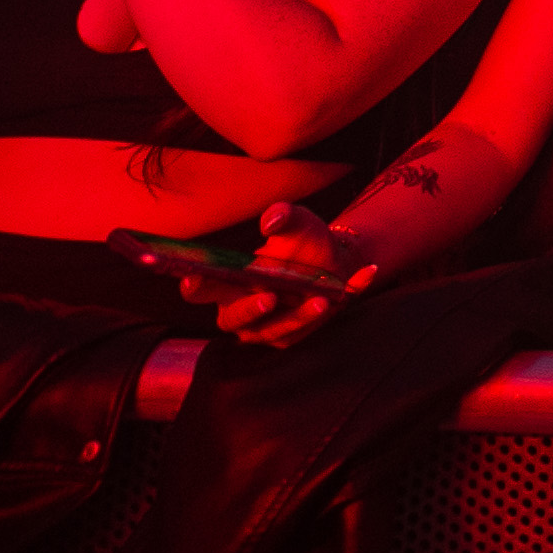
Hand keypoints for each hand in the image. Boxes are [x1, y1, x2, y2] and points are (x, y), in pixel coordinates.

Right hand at [194, 199, 375, 345]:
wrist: (334, 261)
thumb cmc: (302, 242)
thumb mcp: (297, 222)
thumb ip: (283, 216)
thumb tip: (272, 221)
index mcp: (227, 283)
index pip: (201, 289)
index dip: (194, 286)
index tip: (194, 278)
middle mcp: (238, 309)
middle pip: (232, 319)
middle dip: (249, 309)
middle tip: (269, 298)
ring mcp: (262, 328)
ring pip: (273, 329)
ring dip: (297, 316)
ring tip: (320, 299)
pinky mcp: (288, 336)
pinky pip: (307, 329)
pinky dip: (330, 310)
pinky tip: (358, 281)